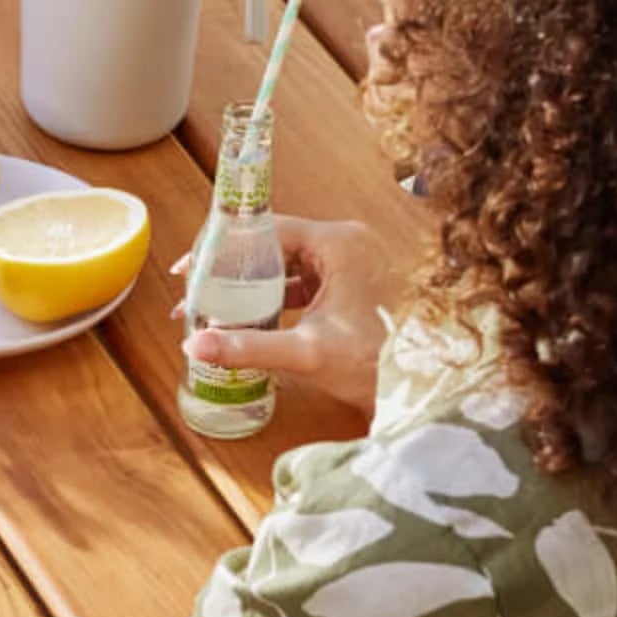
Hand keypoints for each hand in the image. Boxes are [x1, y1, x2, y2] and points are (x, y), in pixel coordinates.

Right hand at [179, 213, 399, 418]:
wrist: (424, 387)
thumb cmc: (378, 362)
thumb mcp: (306, 353)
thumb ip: (248, 346)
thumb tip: (195, 347)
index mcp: (339, 243)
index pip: (265, 229)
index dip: (223, 248)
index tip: (191, 269)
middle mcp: (346, 244)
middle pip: (272, 246)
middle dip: (232, 270)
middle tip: (195, 290)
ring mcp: (349, 265)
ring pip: (284, 266)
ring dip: (250, 287)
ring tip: (214, 308)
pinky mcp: (348, 286)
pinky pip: (301, 283)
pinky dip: (273, 300)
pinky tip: (247, 320)